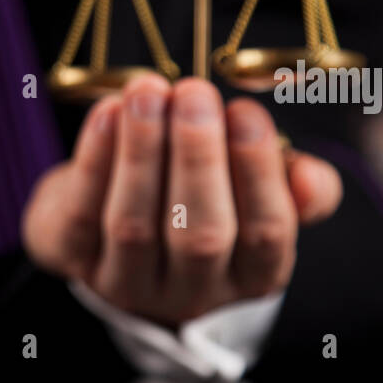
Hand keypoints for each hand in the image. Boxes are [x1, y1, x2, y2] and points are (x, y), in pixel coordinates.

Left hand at [23, 74, 341, 326]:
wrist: (107, 220)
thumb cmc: (200, 196)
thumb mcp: (256, 193)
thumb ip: (297, 185)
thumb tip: (310, 178)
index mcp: (251, 276)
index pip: (265, 235)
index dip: (258, 172)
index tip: (245, 110)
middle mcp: (190, 292)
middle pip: (200, 236)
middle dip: (197, 157)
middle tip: (194, 92)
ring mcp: (127, 284)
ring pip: (135, 225)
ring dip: (142, 150)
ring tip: (148, 90)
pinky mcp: (73, 260)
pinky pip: (83, 214)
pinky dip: (96, 159)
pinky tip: (109, 111)